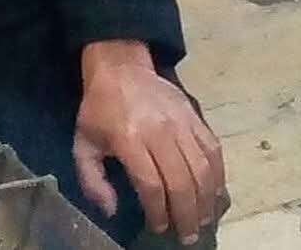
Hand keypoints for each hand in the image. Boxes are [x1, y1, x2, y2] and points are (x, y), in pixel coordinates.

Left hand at [74, 41, 225, 244]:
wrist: (120, 66)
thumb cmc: (100, 108)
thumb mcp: (83, 141)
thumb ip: (91, 179)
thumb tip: (111, 209)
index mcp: (128, 138)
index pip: (151, 184)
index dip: (157, 212)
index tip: (157, 226)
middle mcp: (159, 131)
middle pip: (181, 182)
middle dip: (186, 215)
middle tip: (186, 235)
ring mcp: (181, 123)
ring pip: (202, 169)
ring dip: (206, 201)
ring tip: (203, 220)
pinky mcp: (195, 116)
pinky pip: (213, 150)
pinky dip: (218, 175)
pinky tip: (214, 193)